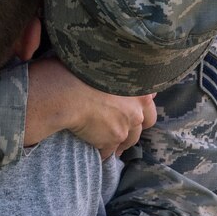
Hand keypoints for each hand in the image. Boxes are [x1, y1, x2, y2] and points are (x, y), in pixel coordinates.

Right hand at [26, 58, 156, 157]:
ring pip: (128, 140)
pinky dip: (101, 151)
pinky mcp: (112, 140)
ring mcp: (126, 126)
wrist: (67, 92)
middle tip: (121, 126)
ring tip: (106, 141)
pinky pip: (108, 152)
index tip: (130, 107)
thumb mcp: (104, 63)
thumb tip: (120, 73)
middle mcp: (138, 108)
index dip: (139, 104)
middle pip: (145, 122)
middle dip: (135, 126)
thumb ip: (117, 72)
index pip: (149, 100)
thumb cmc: (78, 72)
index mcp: (138, 87)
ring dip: (119, 141)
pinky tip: (92, 148)